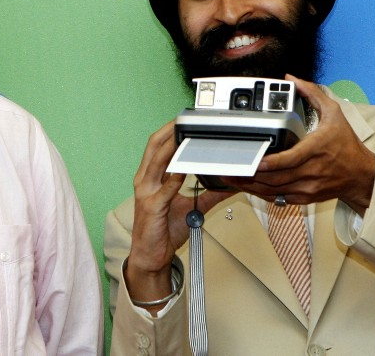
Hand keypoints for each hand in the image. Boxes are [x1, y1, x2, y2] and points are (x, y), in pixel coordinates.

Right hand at [125, 121, 233, 309]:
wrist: (150, 256)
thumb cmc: (163, 231)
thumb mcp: (189, 209)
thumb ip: (208, 195)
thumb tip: (229, 184)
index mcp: (150, 177)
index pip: (157, 146)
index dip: (168, 131)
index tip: (182, 120)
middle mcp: (145, 181)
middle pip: (154, 147)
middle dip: (168, 131)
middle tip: (182, 119)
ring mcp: (146, 193)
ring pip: (157, 163)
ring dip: (171, 147)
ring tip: (185, 135)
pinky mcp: (151, 208)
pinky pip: (163, 190)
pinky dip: (174, 178)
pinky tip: (183, 170)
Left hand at [222, 74, 374, 214]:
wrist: (362, 175)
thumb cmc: (347, 144)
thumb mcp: (335, 114)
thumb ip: (313, 94)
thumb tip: (293, 79)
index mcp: (317, 149)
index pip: (292, 159)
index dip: (272, 162)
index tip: (256, 161)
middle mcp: (312, 170)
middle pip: (277, 177)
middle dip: (252, 175)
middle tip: (232, 168)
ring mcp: (308, 186)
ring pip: (275, 190)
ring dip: (252, 185)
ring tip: (233, 178)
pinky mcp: (305, 197)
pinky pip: (279, 198)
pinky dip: (262, 194)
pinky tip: (249, 187)